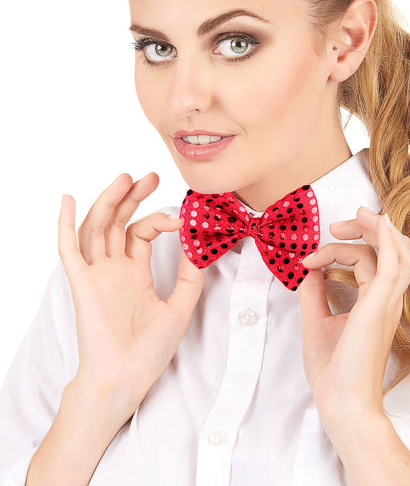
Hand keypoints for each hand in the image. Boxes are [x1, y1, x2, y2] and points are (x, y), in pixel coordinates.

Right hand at [58, 172, 204, 419]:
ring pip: (96, 227)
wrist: (126, 380)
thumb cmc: (148, 351)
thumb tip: (197, 244)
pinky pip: (69, 250)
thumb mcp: (179, 308)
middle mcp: (113, 269)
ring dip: (108, 201)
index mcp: (133, 272)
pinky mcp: (82, 284)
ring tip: (125, 178)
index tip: (182, 221)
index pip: (142, 232)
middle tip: (151, 176)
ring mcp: (96, 274)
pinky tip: (67, 199)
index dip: (161, 220)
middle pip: (118, 221)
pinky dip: (65, 224)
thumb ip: (189, 277)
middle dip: (132, 196)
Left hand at [297, 207, 409, 421]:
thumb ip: (315, 293)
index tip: (308, 260)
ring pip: (397, 252)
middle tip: (336, 226)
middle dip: (365, 228)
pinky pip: (394, 264)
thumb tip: (310, 269)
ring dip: (378, 228)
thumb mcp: (317, 321)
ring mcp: (386, 302)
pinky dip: (388, 239)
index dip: (339, 249)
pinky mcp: (380, 305)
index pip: (370, 259)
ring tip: (355, 218)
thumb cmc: (333, 371)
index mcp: (375, 302)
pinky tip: (377, 221)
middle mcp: (386, 299)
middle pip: (390, 249)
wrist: (341, 402)